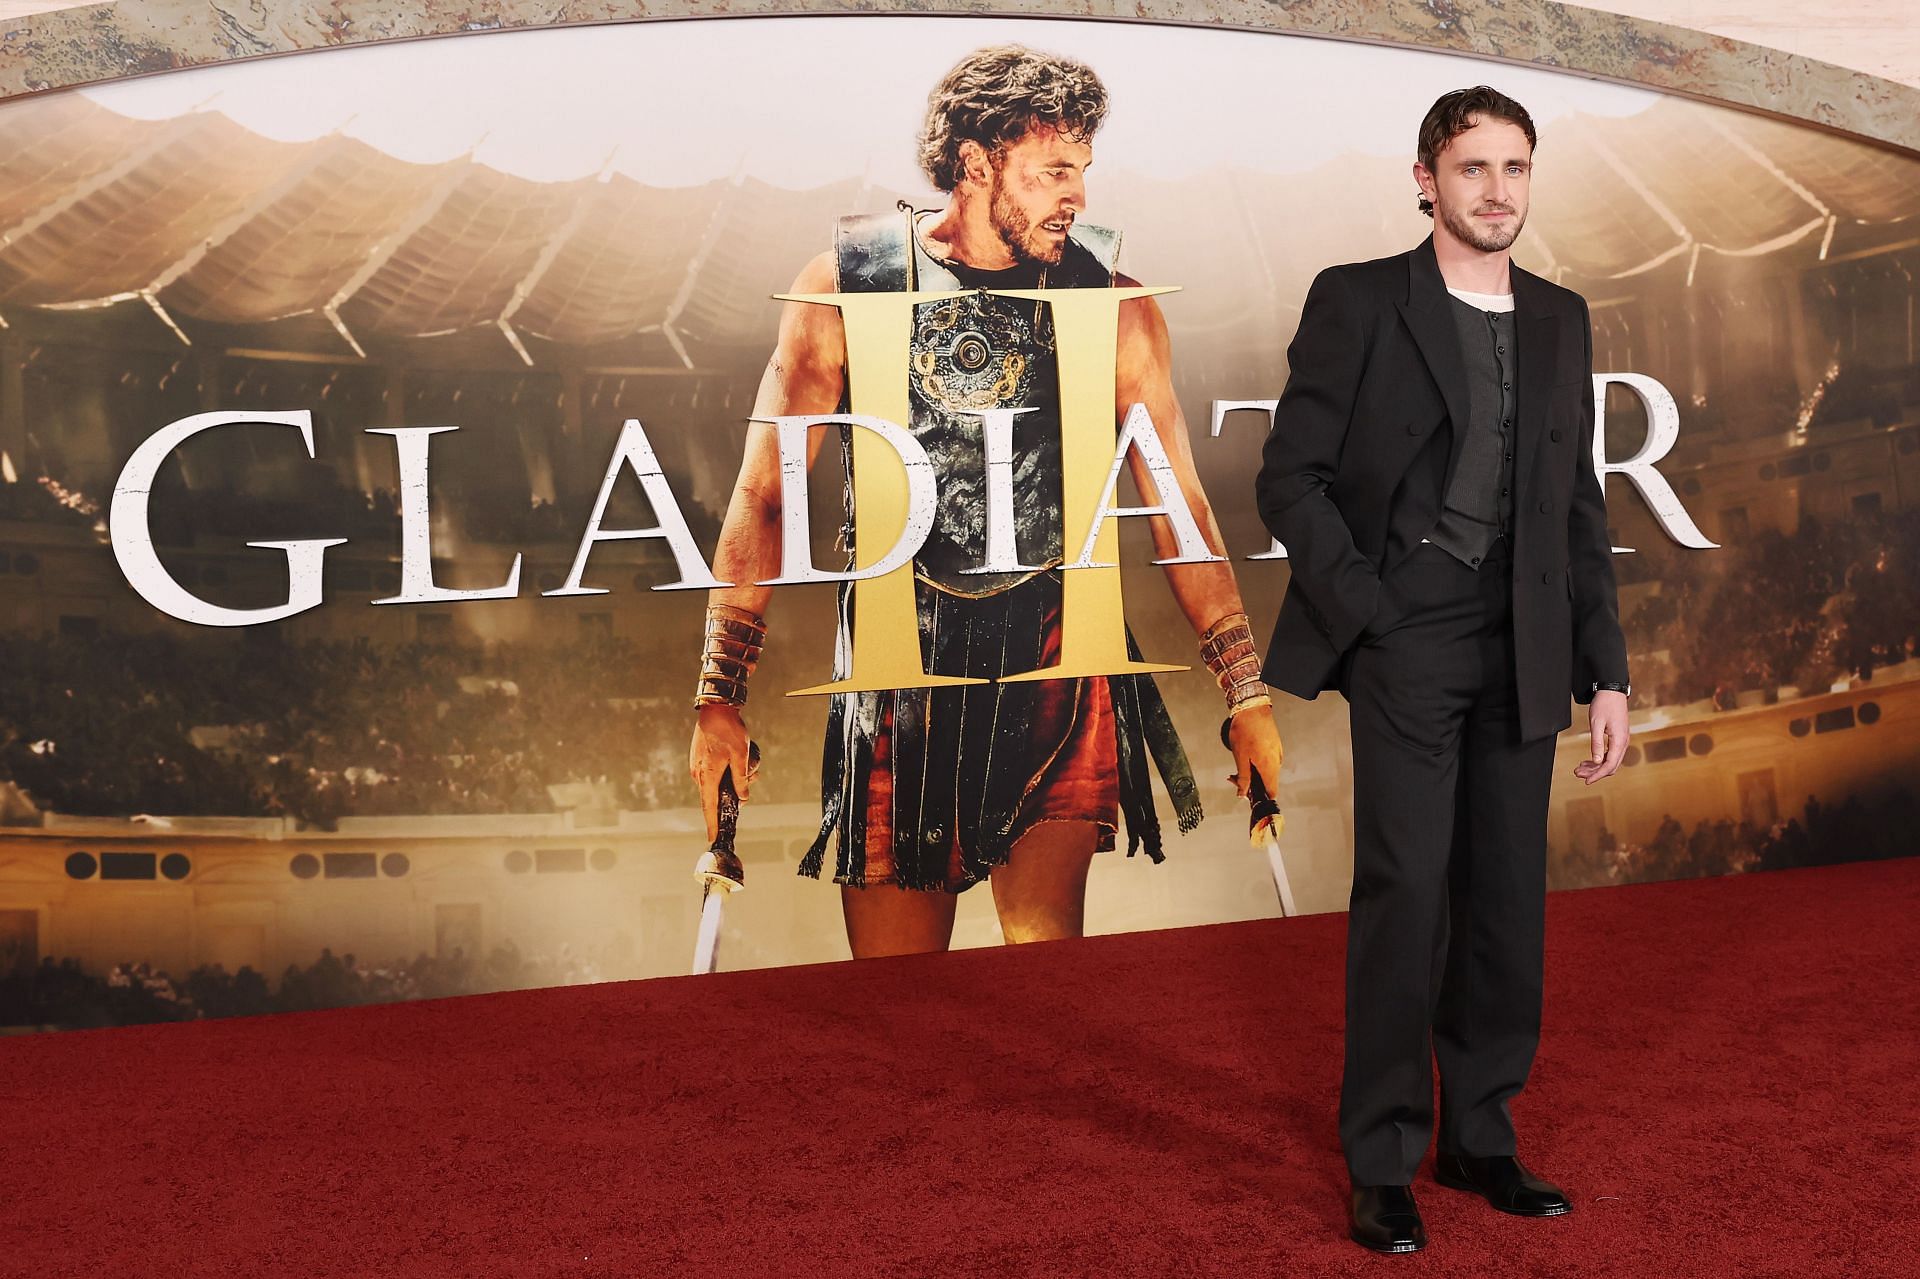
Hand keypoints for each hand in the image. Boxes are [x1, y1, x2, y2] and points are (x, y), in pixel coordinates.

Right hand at [689, 704, 754, 839]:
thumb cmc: (728, 731)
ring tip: (749, 766)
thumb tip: (743, 798)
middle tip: (750, 779)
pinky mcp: (699, 759)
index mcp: (707, 776)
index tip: (713, 837)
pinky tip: (739, 761)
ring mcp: (697, 766)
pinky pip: (713, 773)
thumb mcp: (741, 756)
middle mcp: (699, 774)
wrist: (715, 709)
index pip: (709, 807)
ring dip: (732, 780)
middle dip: (733, 794)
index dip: (712, 823)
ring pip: (716, 783)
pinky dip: (726, 772)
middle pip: (715, 796)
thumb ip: (741, 779)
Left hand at [1226, 704, 1284, 798]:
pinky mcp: (1275, 746)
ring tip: (1238, 766)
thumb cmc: (1246, 730)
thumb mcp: (1240, 758)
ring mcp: (1277, 753)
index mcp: (1269, 767)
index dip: (1260, 797)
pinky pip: (1268, 761)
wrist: (1252, 708)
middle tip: (1235, 778)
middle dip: (1251, 784)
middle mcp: (1277, 761)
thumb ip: (1243, 778)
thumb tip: (1242, 794)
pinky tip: (1246, 757)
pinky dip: (1258, 763)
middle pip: (1268, 782)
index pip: (1272, 792)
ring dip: (1253, 773)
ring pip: (1267, 771)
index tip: (1249, 796)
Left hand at [1574, 690, 1628, 784]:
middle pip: (1610, 766)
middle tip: (1578, 774)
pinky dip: (1598, 759)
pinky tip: (1588, 761)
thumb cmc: (1604, 705)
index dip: (1598, 775)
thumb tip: (1596, 761)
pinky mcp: (1618, 738)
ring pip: (1610, 761)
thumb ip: (1596, 743)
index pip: (1610, 765)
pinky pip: (1609, 754)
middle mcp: (1623, 743)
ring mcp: (1621, 741)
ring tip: (1580, 768)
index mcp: (1619, 741)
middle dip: (1595, 772)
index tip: (1586, 781)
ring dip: (1595, 766)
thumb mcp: (1596, 724)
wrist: (1612, 691)